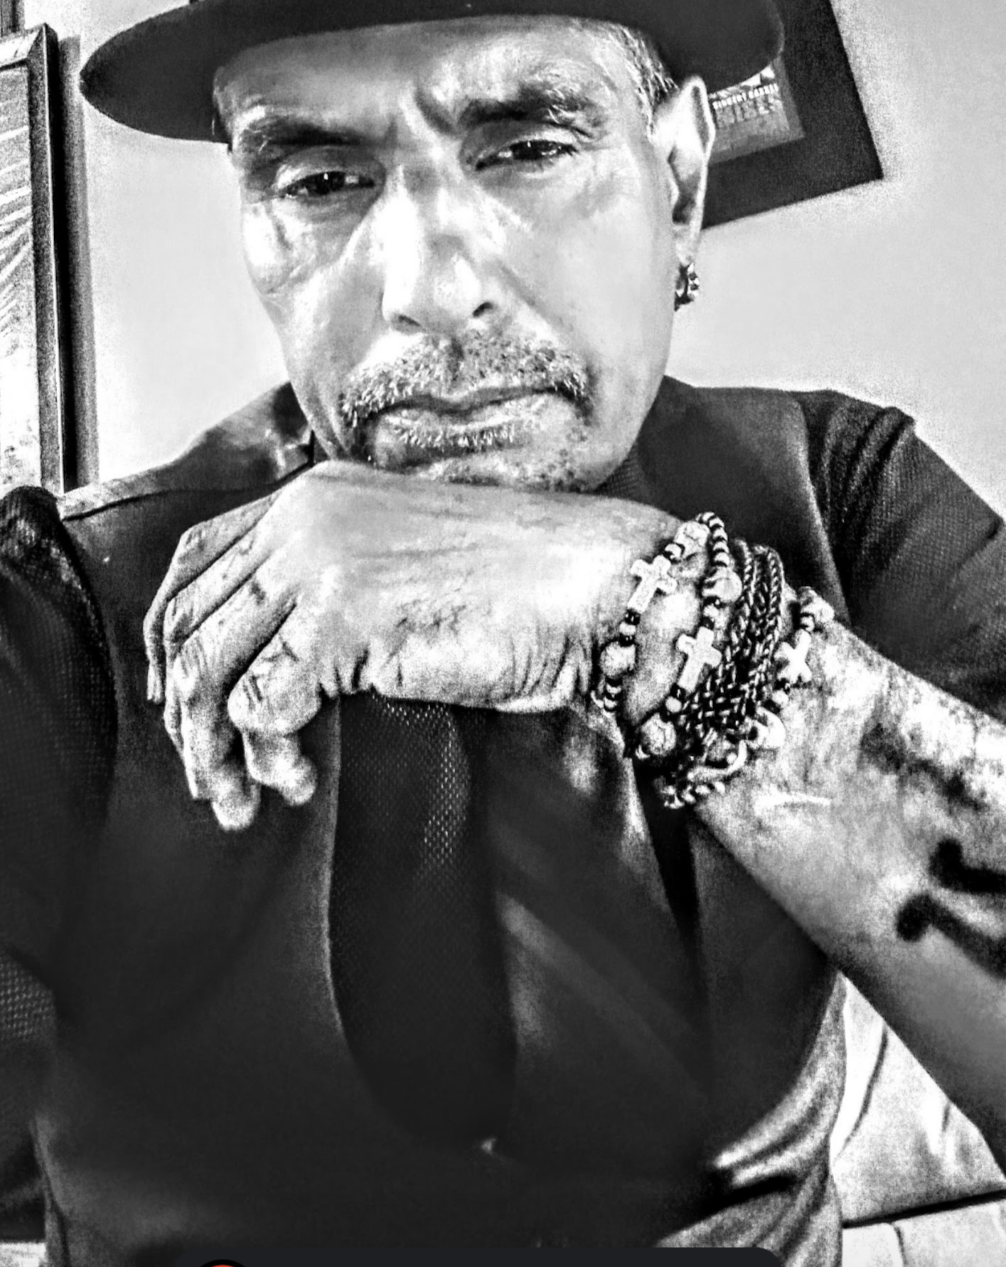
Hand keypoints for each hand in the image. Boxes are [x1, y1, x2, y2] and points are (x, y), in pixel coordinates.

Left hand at [144, 462, 677, 828]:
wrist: (595, 587)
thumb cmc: (518, 591)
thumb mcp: (400, 567)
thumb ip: (329, 586)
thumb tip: (263, 667)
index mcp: (314, 496)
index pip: (193, 559)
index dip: (171, 637)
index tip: (181, 701)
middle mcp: (303, 518)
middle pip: (186, 619)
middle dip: (184, 712)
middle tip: (209, 777)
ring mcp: (320, 563)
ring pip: (208, 667)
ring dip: (214, 748)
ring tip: (242, 798)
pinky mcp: (343, 620)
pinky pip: (260, 705)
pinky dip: (268, 756)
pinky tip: (302, 782)